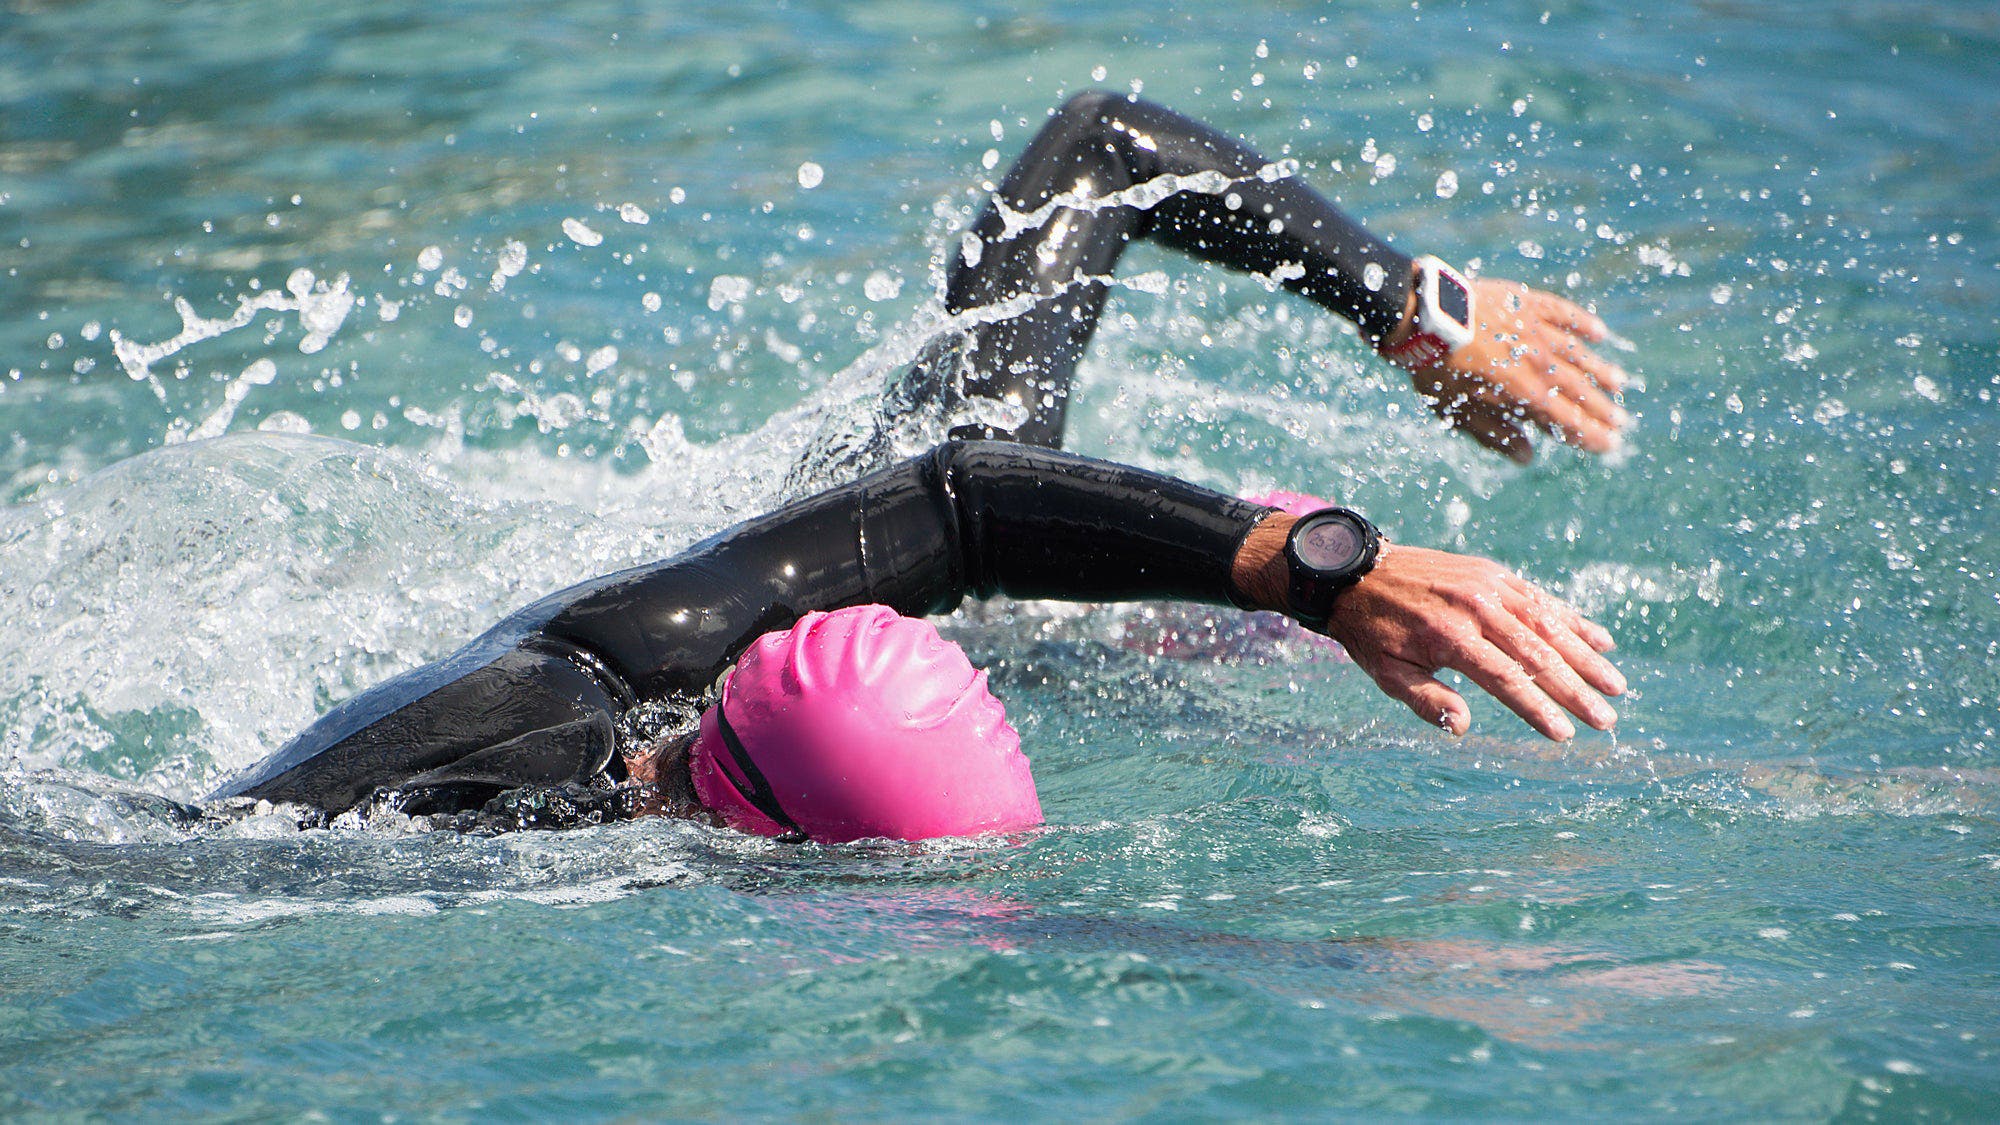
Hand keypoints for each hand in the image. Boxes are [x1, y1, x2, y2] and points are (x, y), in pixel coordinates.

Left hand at [1231, 515, 1625, 738]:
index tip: (1565, 735)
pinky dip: (1573, 620)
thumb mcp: (1387, 672)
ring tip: (1616, 687)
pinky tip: (1602, 642)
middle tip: (1606, 721)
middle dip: (1575, 691)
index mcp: (1448, 636)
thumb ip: (1426, 700)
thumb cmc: (1373, 632)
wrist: (1358, 571)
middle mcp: (1476, 607)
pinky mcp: (1495, 574)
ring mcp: (1489, 586)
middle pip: (1537, 653)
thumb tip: (1464, 727)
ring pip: (1549, 624)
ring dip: (1586, 657)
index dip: (1537, 709)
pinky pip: (1541, 599)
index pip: (1505, 679)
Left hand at [1389, 276, 1632, 462]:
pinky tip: (1598, 333)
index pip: (1563, 417)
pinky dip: (1580, 322)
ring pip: (1575, 352)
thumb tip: (1527, 457)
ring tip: (1619, 384)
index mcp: (1520, 389)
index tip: (1608, 445)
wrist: (1422, 315)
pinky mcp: (1525, 301)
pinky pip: (1560, 312)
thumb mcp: (1456, 409)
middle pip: (1576, 388)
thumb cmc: (1435, 368)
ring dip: (1598, 370)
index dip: (1587, 433)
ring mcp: (1533, 328)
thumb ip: (1494, 433)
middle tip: (1622, 423)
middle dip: (1600, 408)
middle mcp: (1535, 359)